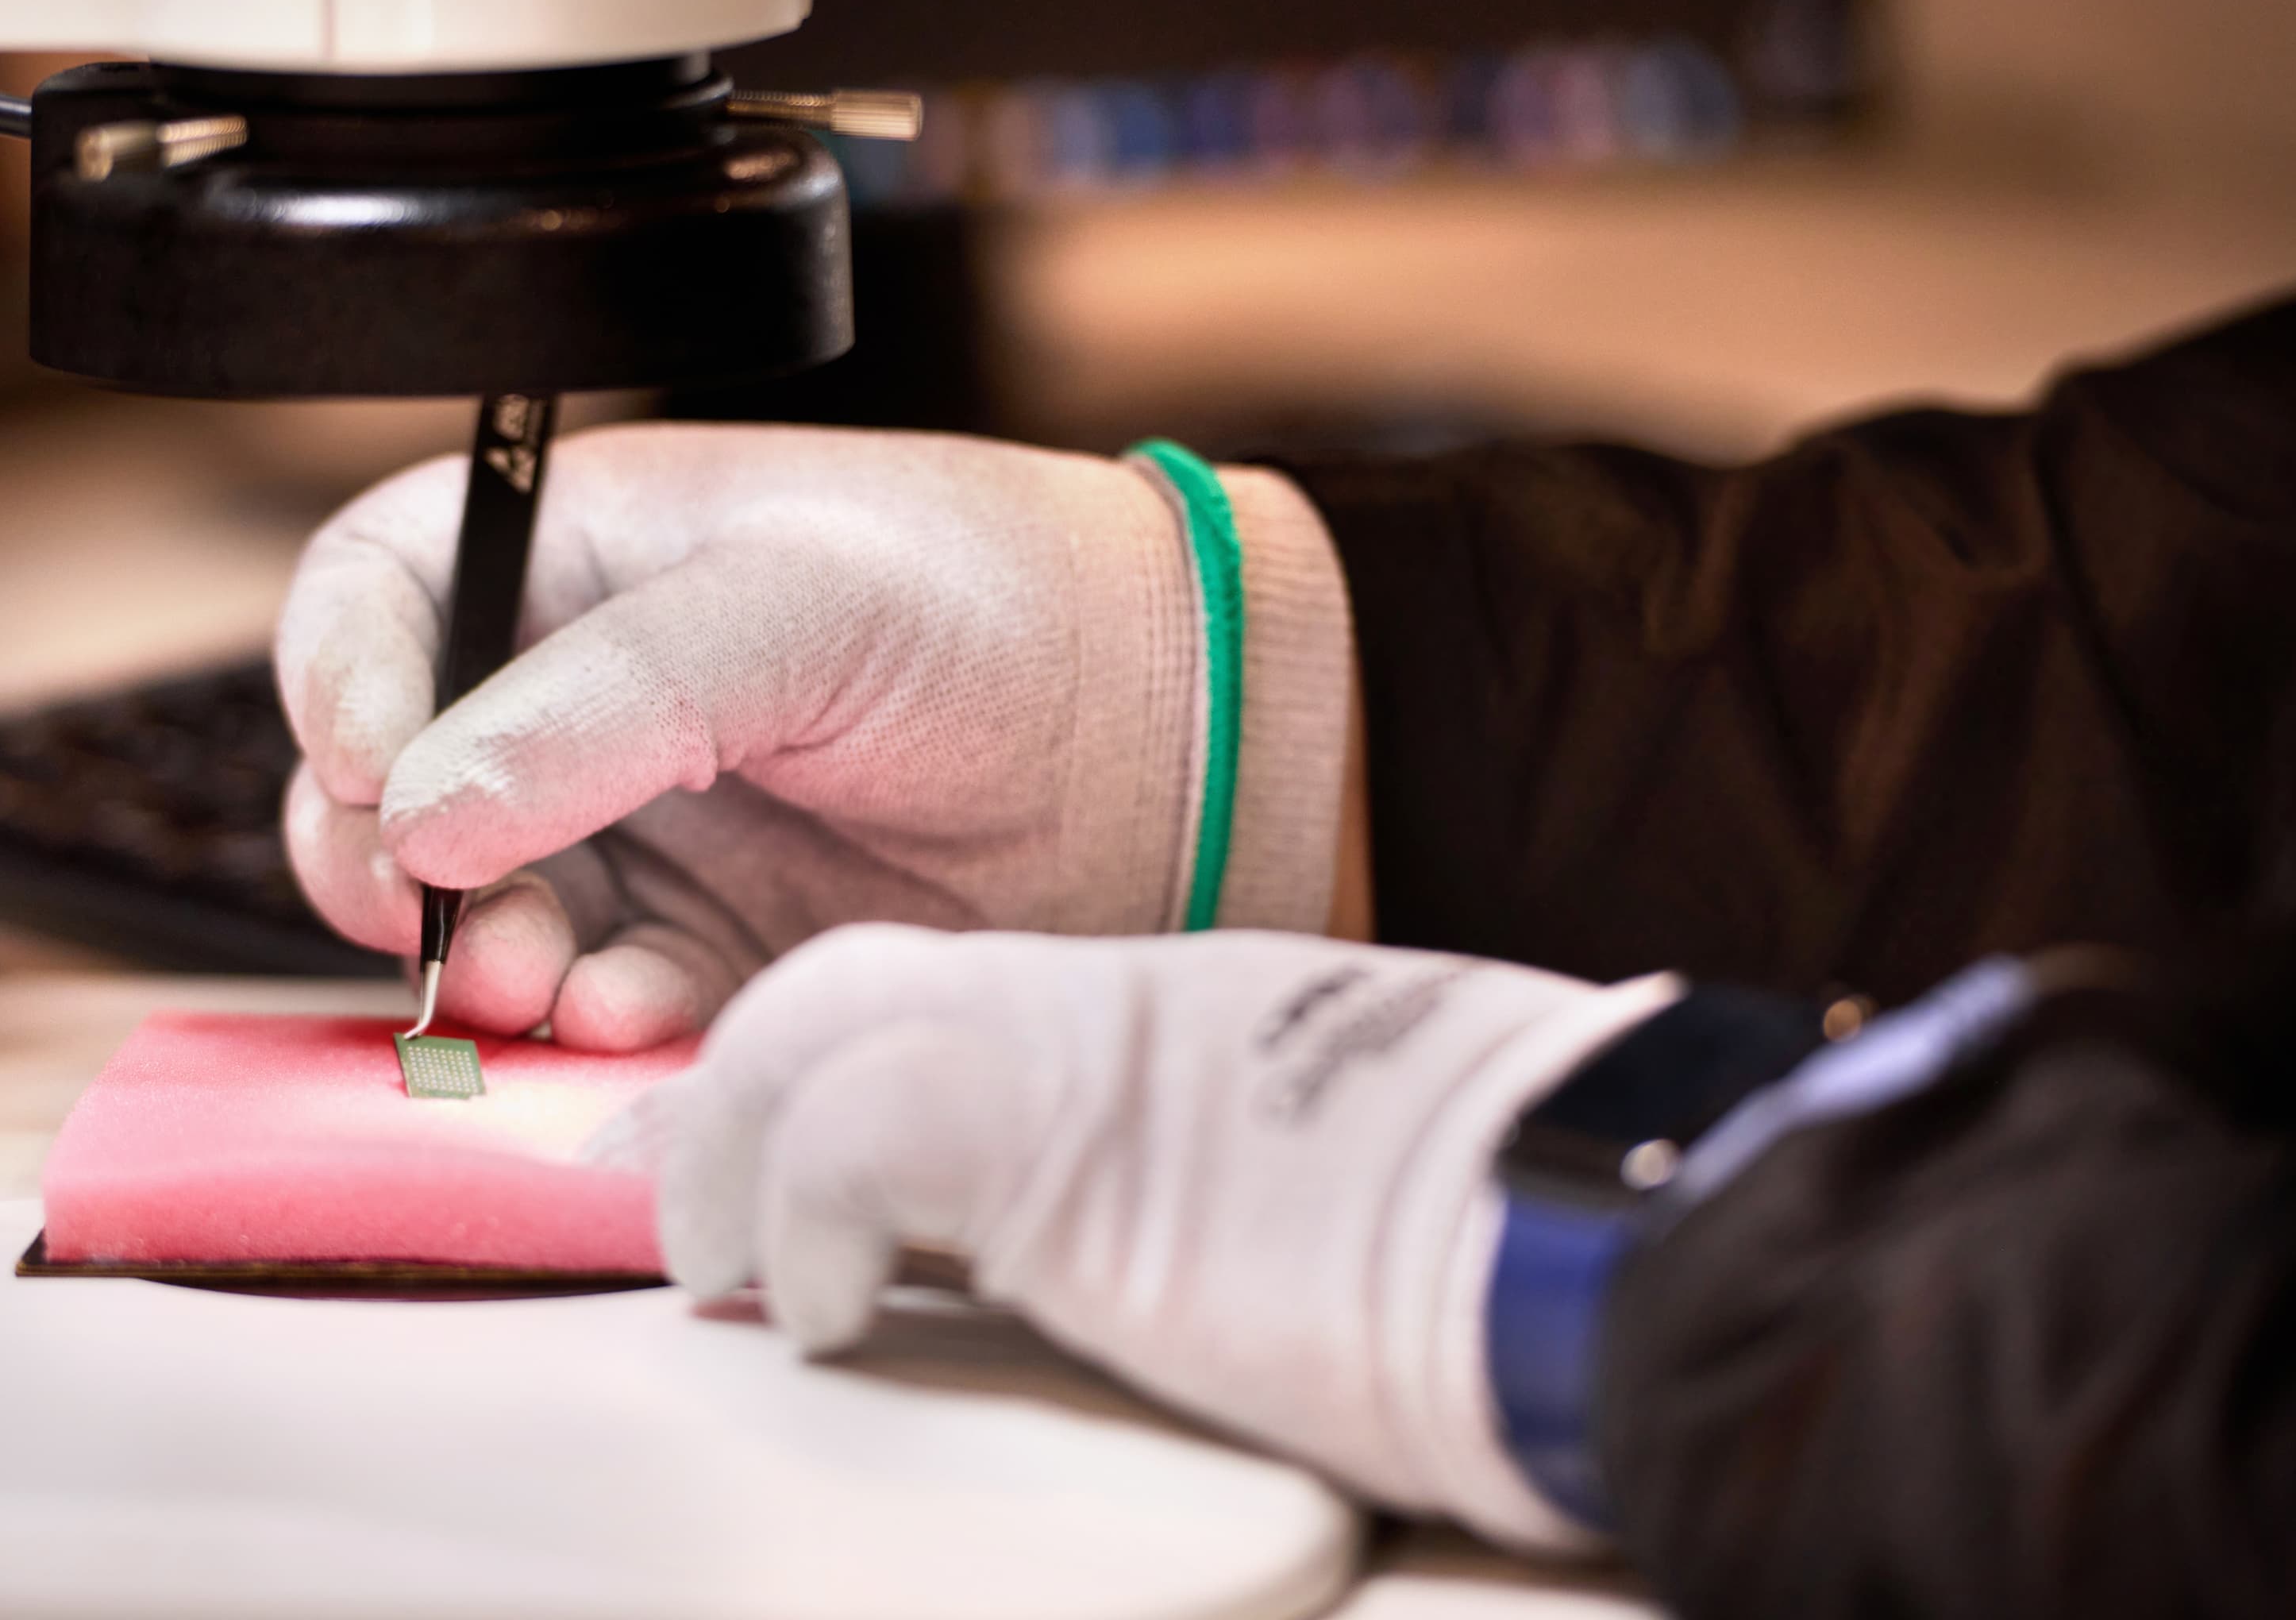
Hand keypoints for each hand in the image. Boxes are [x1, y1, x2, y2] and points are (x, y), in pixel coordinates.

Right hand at [278, 423, 1353, 1047]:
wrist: (1175, 749)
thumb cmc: (1005, 609)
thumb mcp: (805, 601)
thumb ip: (609, 695)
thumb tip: (421, 807)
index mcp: (585, 556)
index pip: (383, 590)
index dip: (337, 671)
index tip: (366, 759)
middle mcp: (582, 696)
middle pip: (386, 779)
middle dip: (379, 857)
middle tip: (435, 914)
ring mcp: (638, 833)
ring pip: (471, 916)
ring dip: (482, 963)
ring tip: (548, 979)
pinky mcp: (703, 956)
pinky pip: (588, 1012)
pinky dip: (590, 1031)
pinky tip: (645, 1016)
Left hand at [624, 921, 1676, 1549]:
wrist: (1611, 1216)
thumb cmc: (1500, 1235)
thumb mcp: (1320, 1195)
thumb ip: (1202, 1196)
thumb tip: (1164, 1275)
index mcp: (1163, 1020)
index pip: (934, 997)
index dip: (809, 1073)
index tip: (737, 1156)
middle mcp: (1108, 1003)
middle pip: (845, 981)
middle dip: (736, 1088)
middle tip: (684, 1204)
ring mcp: (1086, 1054)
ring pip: (813, 1021)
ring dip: (733, 1147)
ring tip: (724, 1263)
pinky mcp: (1073, 1139)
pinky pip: (861, 1134)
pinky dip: (805, 1220)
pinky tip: (820, 1314)